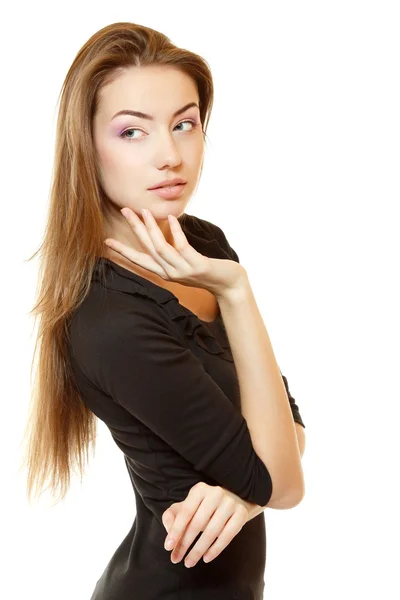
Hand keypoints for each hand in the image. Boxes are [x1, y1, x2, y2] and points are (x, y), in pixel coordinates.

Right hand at [104, 208, 247, 297]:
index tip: (107, 241)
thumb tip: (161, 233)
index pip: (139, 260)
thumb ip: (172, 252)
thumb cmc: (207, 271)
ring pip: (161, 247)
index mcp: (164, 272)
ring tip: (145, 210)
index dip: (123, 251)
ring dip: (152, 228)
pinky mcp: (196, 266)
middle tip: (124, 210)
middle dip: (135, 229)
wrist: (228, 285)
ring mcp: (182, 270)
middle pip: (147, 248)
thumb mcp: (184, 262)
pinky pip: (181, 246)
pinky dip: (175, 232)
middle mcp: (170, 273)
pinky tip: (172, 218)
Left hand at [161, 482, 255, 567]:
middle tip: (177, 559)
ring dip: (198, 550)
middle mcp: (216, 493)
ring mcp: (230, 503)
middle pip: (198, 523)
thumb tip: (169, 530)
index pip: (185, 512)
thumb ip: (171, 516)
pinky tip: (206, 558)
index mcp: (200, 489)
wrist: (232, 500)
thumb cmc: (202, 507)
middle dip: (185, 544)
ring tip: (189, 562)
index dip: (176, 531)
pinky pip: (228, 536)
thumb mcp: (185, 506)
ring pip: (212, 532)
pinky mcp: (241, 514)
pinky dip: (216, 549)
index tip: (168, 547)